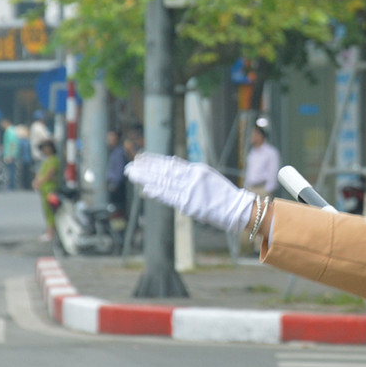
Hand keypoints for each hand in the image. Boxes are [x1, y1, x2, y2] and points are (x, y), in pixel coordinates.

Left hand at [125, 153, 254, 232]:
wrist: (236, 208)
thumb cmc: (222, 194)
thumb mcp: (207, 176)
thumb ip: (190, 173)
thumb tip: (173, 166)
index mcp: (195, 170)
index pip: (169, 163)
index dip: (153, 161)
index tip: (140, 158)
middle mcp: (191, 178)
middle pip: (163, 172)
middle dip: (145, 169)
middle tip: (130, 166)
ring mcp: (190, 190)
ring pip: (164, 182)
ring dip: (146, 179)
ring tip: (132, 174)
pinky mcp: (190, 204)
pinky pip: (170, 197)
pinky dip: (158, 193)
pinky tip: (146, 189)